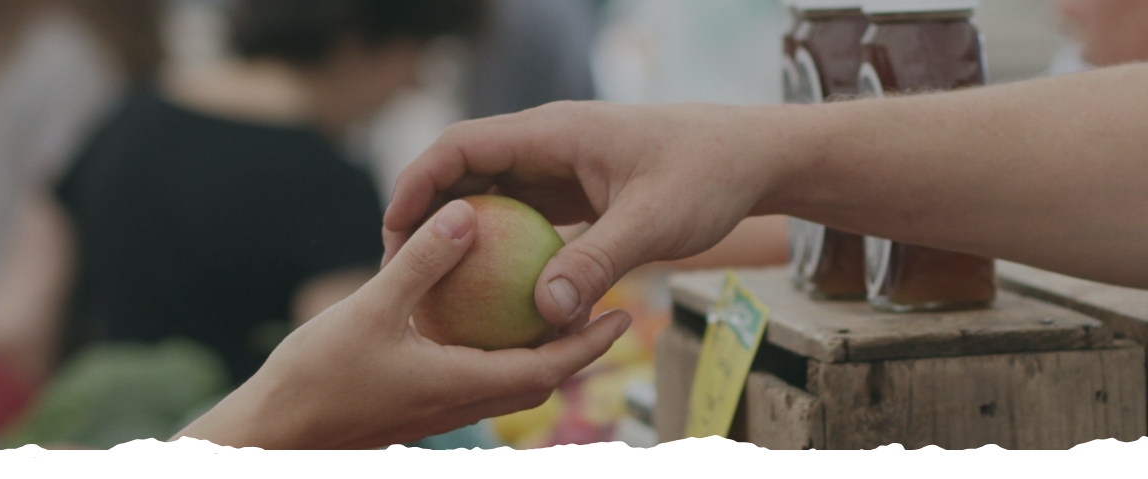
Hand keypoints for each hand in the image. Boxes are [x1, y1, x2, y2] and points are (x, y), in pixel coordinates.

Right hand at [175, 199, 631, 449]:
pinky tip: (483, 315)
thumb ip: (422, 264)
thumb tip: (466, 215)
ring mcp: (437, 408)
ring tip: (556, 307)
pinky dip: (495, 350)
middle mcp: (459, 403)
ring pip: (506, 380)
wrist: (271, 434)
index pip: (547, 369)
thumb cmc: (317, 377)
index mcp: (462, 385)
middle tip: (607, 307)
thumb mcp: (370, 310)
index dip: (589, 343)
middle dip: (576, 347)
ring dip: (538, 350)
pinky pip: (473, 375)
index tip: (624, 314)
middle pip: (537, 377)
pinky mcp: (415, 405)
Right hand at [381, 101, 811, 327]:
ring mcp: (561, 168)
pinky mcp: (577, 193)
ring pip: (492, 196)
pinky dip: (502, 250)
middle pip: (465, 171)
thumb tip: (545, 312)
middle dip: (427, 215)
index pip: (462, 146)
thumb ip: (597, 262)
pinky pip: (524, 219)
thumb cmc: (708, 176)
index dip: (418, 184)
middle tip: (401, 272)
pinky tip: (492, 296)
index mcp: (554, 132)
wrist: (753, 159)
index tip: (394, 233)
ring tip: (434, 289)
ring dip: (462, 236)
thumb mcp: (654, 222)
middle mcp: (548, 144)